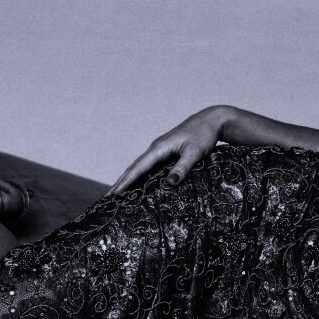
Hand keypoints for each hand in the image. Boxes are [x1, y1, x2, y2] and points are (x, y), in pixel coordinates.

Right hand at [108, 106, 230, 194]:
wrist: (210, 121)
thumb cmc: (203, 135)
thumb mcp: (195, 152)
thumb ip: (183, 167)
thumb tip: (170, 183)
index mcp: (159, 148)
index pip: (138, 168)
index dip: (126, 181)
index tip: (114, 193)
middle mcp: (155, 148)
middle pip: (134, 167)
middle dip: (121, 182)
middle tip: (107, 198)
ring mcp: (159, 150)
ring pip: (139, 166)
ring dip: (128, 179)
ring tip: (117, 193)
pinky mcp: (165, 152)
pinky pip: (148, 166)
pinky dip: (139, 175)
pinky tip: (138, 184)